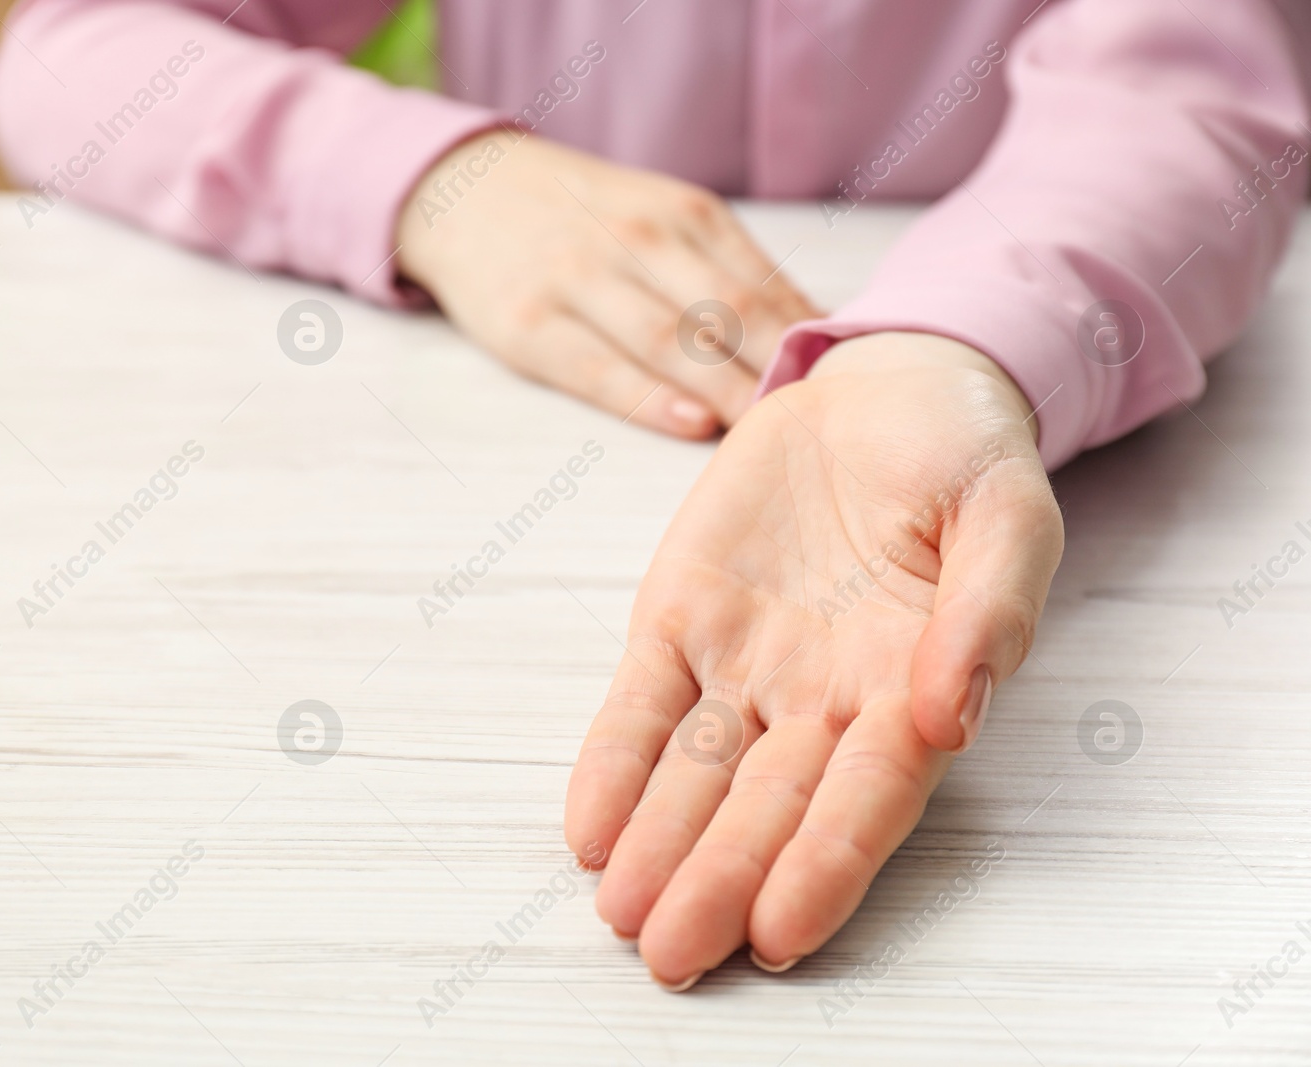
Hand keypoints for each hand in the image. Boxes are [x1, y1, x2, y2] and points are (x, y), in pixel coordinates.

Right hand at [396, 131, 819, 438]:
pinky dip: (651, 399)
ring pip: (673, 343)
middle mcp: (637, 239)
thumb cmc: (583, 218)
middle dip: (781, 372)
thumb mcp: (660, 217)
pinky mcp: (530, 326)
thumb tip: (815, 337)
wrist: (463, 192)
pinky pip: (600, 370)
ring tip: (772, 436)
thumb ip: (728, 272)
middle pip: (730, 314)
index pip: (767, 286)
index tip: (852, 392)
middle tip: (826, 426)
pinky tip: (693, 424)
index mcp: (684, 213)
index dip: (812, 344)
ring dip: (730, 392)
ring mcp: (580, 280)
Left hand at [562, 332, 1062, 987]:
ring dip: (660, 843)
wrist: (883, 389)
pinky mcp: (682, 619)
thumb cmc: (959, 456)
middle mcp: (824, 695)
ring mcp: (746, 663)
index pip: (866, 794)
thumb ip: (988, 608)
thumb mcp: (1004, 511)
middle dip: (720, 881)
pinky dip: (614, 764)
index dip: (824, 864)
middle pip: (769, 805)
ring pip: (698, 772)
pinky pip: (643, 704)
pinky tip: (590, 829)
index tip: (778, 933)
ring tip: (621, 914)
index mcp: (912, 683)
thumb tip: (952, 710)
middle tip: (670, 956)